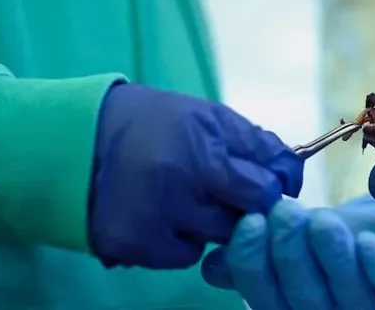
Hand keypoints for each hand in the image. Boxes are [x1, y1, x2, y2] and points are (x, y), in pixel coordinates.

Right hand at [88, 82, 303, 268]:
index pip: (261, 193)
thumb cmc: (157, 122)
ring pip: (213, 242)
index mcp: (200, 156)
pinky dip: (181, 239)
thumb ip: (255, 145)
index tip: (261, 182)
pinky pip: (182, 256)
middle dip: (240, 207)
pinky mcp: (131, 246)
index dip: (267, 188)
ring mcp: (151, 226)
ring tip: (186, 195)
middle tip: (220, 186)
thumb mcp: (210, 117)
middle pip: (240, 223)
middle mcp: (175, 196)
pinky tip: (163, 212)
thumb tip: (291, 173)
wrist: (83, 136)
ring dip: (210, 223)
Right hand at [201, 196, 374, 309]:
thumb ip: (247, 254)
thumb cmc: (319, 238)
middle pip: (301, 299)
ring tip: (321, 219)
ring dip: (331, 255)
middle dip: (290, 253)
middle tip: (285, 211)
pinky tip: (366, 241)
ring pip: (345, 293)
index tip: (251, 221)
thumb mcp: (279, 243)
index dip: (252, 263)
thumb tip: (212, 264)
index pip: (262, 297)